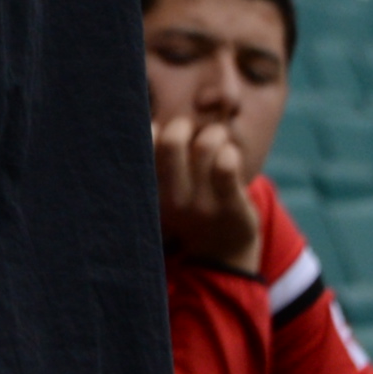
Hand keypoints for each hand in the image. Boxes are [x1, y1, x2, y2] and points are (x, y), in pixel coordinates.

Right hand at [151, 116, 263, 273]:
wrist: (221, 254)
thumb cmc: (189, 208)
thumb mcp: (164, 191)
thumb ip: (157, 160)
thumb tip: (150, 119)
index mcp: (151, 192)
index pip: (141, 148)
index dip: (152, 130)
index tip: (163, 131)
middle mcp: (172, 199)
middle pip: (171, 142)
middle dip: (183, 125)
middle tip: (192, 131)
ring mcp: (201, 204)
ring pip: (204, 146)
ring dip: (214, 134)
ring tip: (217, 139)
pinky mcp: (230, 206)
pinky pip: (227, 165)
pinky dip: (230, 151)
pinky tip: (230, 155)